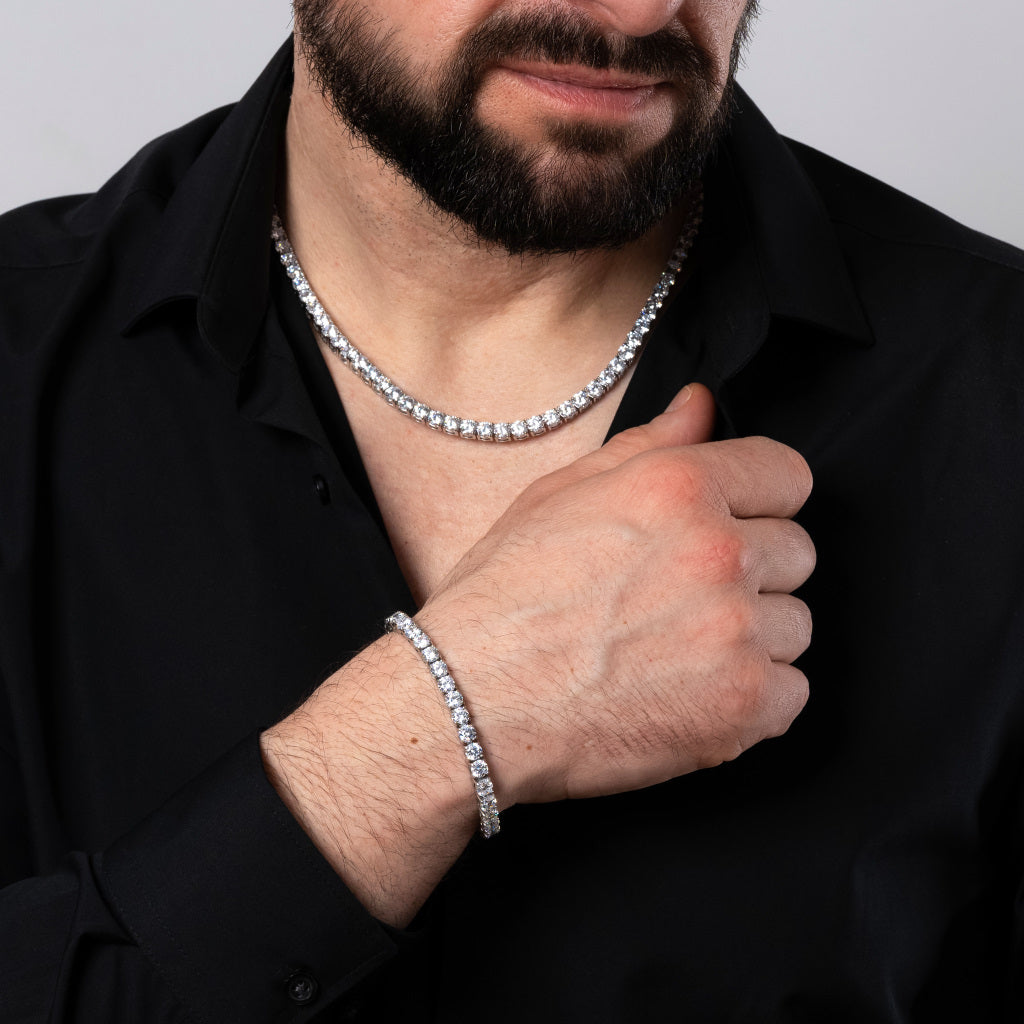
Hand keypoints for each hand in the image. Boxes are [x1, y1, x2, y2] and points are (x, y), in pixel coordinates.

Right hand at [418, 383, 814, 805]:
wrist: (469, 702)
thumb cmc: (503, 599)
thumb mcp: (559, 496)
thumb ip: (647, 445)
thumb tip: (701, 405)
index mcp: (678, 487)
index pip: (787, 475)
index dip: (761, 501)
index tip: (734, 525)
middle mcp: (718, 551)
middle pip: (796, 552)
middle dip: (752, 572)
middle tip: (684, 599)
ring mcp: (736, 633)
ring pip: (795, 625)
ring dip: (752, 638)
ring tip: (679, 652)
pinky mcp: (742, 707)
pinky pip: (791, 694)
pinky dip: (752, 700)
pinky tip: (692, 695)